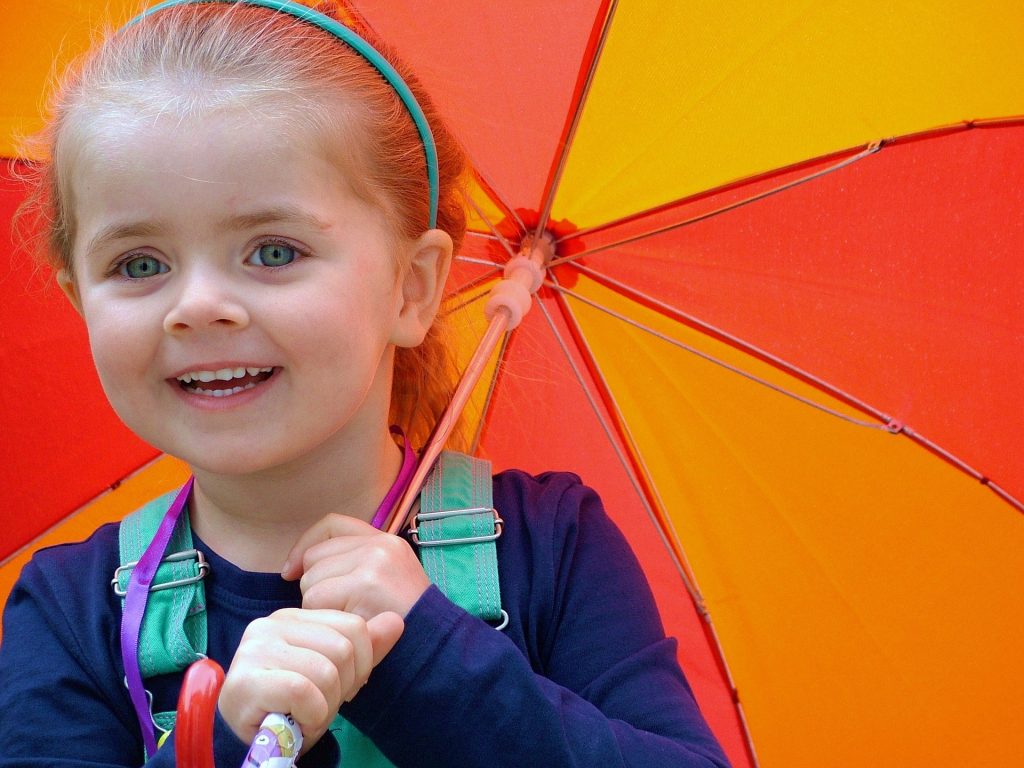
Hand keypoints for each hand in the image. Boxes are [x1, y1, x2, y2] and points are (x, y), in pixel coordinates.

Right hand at [218, 608, 402, 751]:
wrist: (255, 742)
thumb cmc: (294, 704)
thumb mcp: (335, 673)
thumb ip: (364, 648)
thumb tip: (396, 621)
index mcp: (293, 617)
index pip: (353, 627)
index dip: (360, 664)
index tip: (342, 687)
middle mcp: (270, 624)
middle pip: (343, 649)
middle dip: (342, 688)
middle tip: (320, 706)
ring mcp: (255, 650)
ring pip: (326, 672)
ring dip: (325, 707)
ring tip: (306, 715)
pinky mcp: (246, 680)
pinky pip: (304, 692)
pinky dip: (310, 716)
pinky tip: (296, 723)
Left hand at [282, 514, 430, 619]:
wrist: (435, 646)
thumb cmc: (403, 622)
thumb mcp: (387, 580)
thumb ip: (352, 565)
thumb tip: (296, 567)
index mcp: (385, 541)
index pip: (332, 524)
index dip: (305, 545)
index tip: (290, 570)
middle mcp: (379, 545)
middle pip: (315, 557)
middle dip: (315, 588)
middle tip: (340, 612)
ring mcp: (373, 564)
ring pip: (311, 582)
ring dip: (319, 609)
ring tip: (347, 622)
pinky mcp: (364, 586)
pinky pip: (316, 602)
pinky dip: (323, 622)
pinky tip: (346, 631)